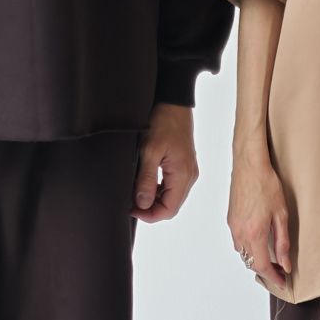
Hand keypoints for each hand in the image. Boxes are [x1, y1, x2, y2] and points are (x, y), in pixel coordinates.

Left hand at [132, 103, 198, 222]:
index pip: (169, 210)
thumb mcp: (149, 151)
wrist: (174, 104)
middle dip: (150, 208)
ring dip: (154, 199)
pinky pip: (172, 186)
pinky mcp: (184, 166)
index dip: (150, 215)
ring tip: (135, 191)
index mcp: (183, 175)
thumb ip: (146, 180)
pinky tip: (145, 182)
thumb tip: (142, 204)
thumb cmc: (163, 122)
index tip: (132, 209)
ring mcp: (188, 171)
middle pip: (171, 206)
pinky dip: (159, 189)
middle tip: (130, 201)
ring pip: (172, 197)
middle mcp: (189, 176)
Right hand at [228, 147, 292, 297]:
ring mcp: (233, 226)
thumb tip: (285, 263)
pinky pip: (238, 242)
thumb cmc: (267, 184)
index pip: (262, 266)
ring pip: (243, 253)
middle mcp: (240, 233)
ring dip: (255, 259)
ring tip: (271, 259)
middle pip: (251, 263)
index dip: (273, 277)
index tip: (282, 281)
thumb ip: (282, 242)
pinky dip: (248, 248)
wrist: (249, 165)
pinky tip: (259, 242)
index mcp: (254, 233)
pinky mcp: (230, 219)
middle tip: (280, 271)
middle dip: (265, 270)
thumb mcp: (281, 215)